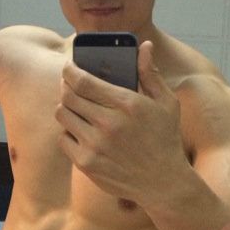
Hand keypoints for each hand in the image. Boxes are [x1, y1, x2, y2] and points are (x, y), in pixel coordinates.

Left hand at [56, 41, 187, 206]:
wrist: (164, 183)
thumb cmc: (165, 139)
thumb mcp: (166, 103)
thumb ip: (150, 73)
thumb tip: (144, 46)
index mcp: (126, 104)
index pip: (83, 81)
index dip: (70, 71)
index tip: (68, 67)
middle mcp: (108, 124)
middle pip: (68, 96)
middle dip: (66, 86)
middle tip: (70, 85)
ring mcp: (95, 145)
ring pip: (62, 115)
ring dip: (66, 107)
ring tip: (75, 107)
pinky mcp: (86, 163)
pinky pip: (64, 139)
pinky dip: (68, 132)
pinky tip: (80, 130)